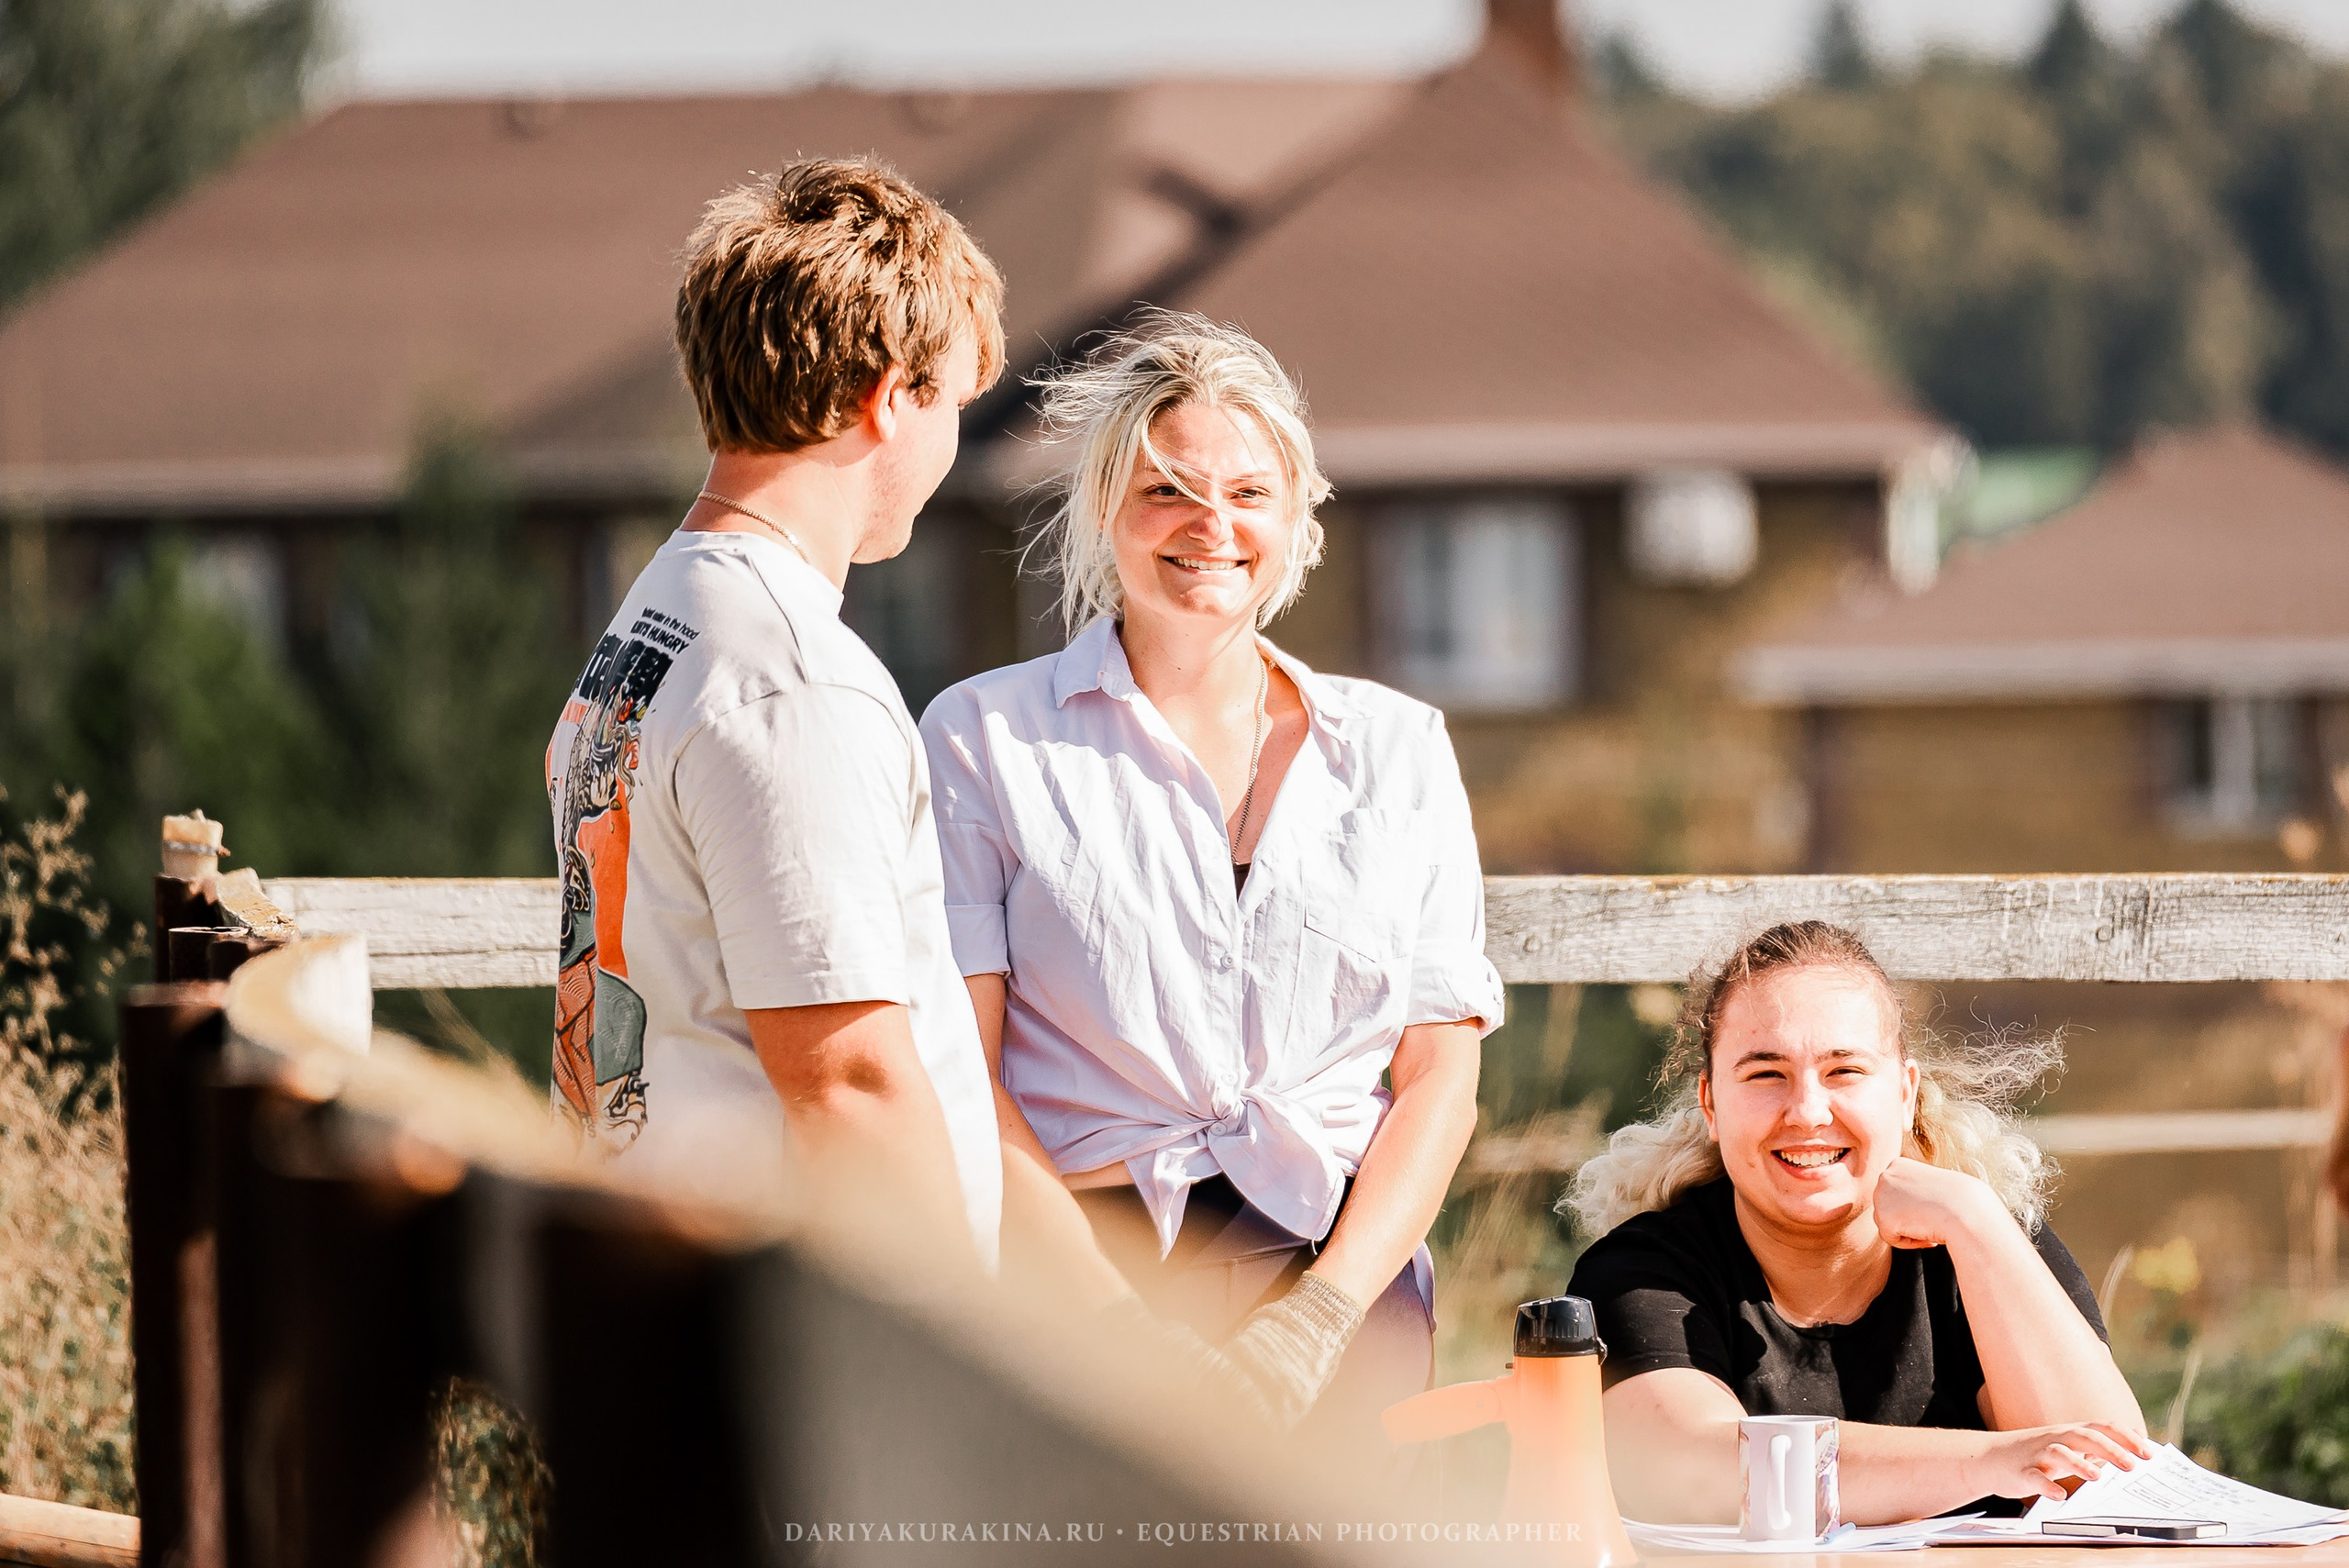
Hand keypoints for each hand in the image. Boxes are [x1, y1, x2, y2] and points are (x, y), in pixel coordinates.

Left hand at [1871, 1156, 2002, 1249]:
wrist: (1967, 1211)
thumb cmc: (1961, 1200)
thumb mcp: (1934, 1186)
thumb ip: (1915, 1191)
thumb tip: (1906, 1205)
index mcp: (1898, 1165)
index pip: (1898, 1195)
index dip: (1918, 1206)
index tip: (1935, 1205)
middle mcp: (1885, 1176)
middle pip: (1890, 1209)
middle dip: (1911, 1218)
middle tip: (1933, 1217)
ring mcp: (1881, 1195)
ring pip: (1889, 1223)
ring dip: (1910, 1230)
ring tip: (1931, 1224)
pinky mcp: (1883, 1217)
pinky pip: (1891, 1238)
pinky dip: (1909, 1242)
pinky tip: (1926, 1233)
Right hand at [1963, 1422, 2154, 1501]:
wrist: (1988, 1458)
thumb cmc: (2035, 1455)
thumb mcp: (2066, 1448)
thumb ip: (2095, 1449)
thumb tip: (2131, 1450)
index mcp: (2070, 1433)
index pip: (2102, 1427)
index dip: (2126, 1437)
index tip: (2150, 1452)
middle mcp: (2055, 1439)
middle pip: (2084, 1437)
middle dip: (2109, 1449)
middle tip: (2132, 1465)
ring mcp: (2037, 1454)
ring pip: (2059, 1453)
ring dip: (2079, 1463)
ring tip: (2097, 1476)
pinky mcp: (2021, 1472)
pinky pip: (2034, 1478)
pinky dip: (2046, 1486)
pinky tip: (2059, 1495)